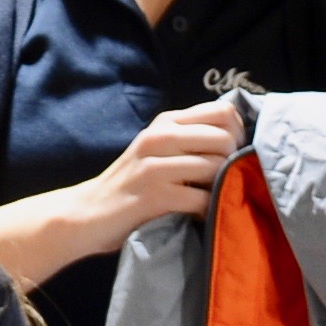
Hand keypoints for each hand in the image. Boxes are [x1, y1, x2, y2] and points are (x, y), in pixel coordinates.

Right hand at [78, 98, 242, 237]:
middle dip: (234, 163)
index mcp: (166, 122)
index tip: (233, 155)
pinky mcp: (155, 195)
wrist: (87, 212)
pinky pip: (201, 199)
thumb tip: (237, 138)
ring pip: (215, 167)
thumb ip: (188, 138)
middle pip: (225, 138)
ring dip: (222, 187)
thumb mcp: (157, 149)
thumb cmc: (130, 183)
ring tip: (211, 198)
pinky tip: (199, 214)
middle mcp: (161, 137)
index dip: (238, 134)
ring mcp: (156, 165)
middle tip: (225, 181)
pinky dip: (208, 210)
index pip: (223, 111)